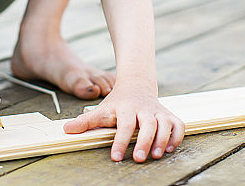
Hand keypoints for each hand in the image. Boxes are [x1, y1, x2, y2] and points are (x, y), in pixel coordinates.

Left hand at [63, 80, 184, 161]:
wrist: (136, 85)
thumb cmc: (117, 102)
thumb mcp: (101, 110)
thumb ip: (86, 121)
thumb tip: (66, 130)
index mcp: (126, 108)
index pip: (124, 125)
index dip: (120, 141)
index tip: (116, 157)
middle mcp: (144, 109)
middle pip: (148, 124)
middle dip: (145, 141)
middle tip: (138, 158)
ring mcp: (158, 111)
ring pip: (165, 124)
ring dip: (162, 140)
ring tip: (156, 155)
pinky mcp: (168, 115)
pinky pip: (178, 125)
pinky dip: (177, 137)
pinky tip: (169, 149)